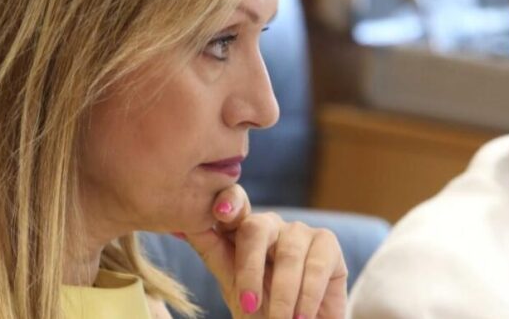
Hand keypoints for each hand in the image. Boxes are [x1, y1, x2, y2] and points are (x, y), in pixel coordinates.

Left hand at [174, 184, 347, 318]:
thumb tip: (181, 223)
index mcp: (240, 229)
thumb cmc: (261, 309)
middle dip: (250, 268)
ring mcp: (298, 230)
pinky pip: (315, 265)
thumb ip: (212, 250)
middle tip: (248, 304)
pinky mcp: (327, 243)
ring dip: (282, 295)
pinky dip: (306, 296)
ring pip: (287, 253)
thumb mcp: (232, 282)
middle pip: (256, 228)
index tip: (221, 213)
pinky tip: (300, 316)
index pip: (233, 204)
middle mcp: (269, 224)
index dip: (228, 202)